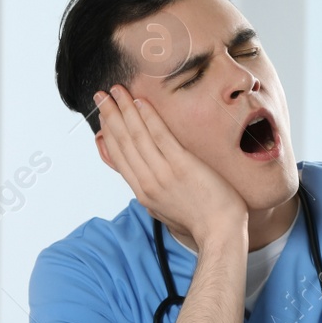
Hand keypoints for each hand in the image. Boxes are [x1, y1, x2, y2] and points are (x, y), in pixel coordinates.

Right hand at [95, 85, 245, 248]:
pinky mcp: (182, 165)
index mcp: (142, 192)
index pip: (118, 157)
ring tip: (117, 90)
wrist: (220, 232)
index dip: (107, 132)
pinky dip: (148, 117)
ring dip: (125, 109)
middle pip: (122, 142)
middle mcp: (147, 182)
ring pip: (137, 135)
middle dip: (109, 115)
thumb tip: (138, 180)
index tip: (102, 115)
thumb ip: (149, 191)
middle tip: (101, 95)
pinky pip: (161, 136)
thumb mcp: (163, 209)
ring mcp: (164, 173)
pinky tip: (141, 102)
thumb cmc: (198, 221)